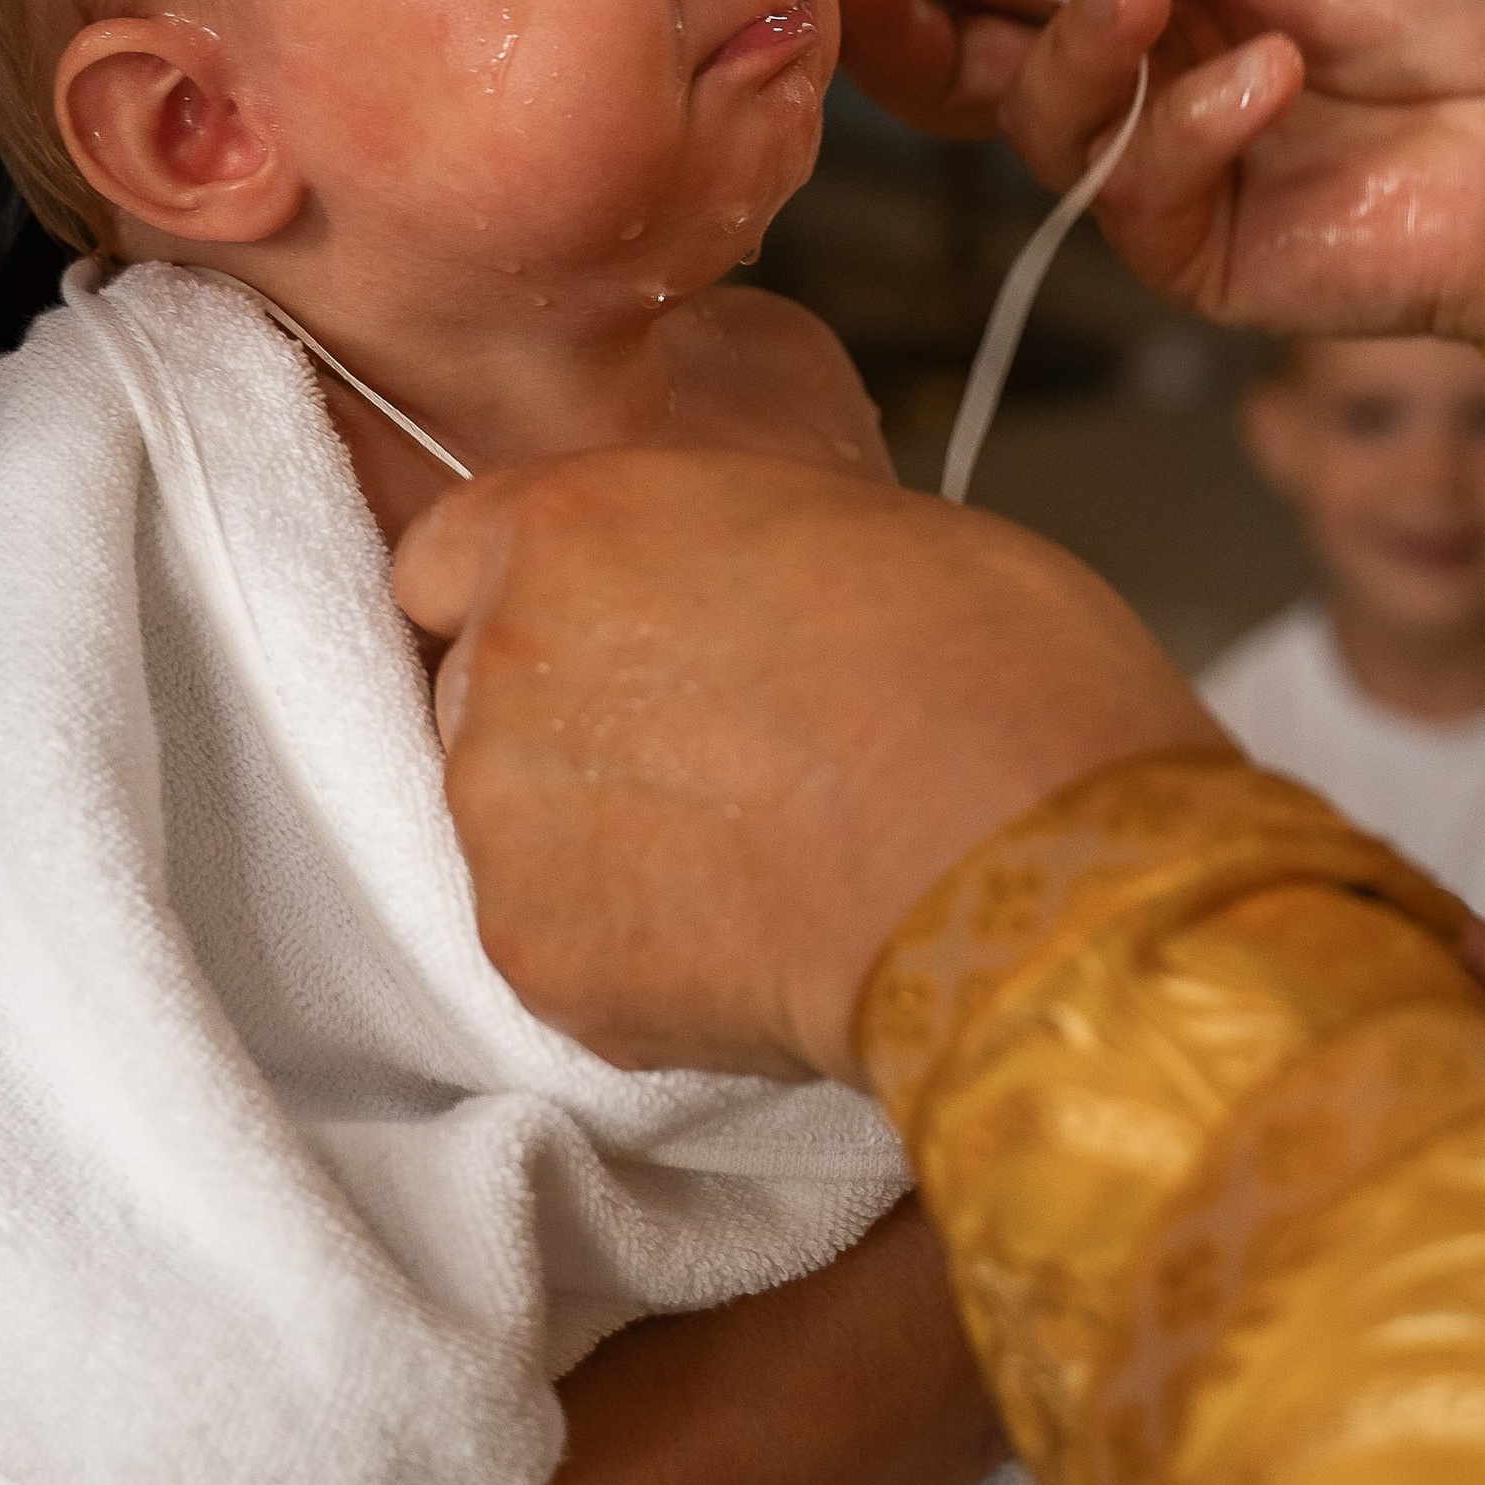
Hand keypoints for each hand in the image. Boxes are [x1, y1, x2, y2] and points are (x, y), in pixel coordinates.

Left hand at [395, 449, 1225, 1081]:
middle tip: (715, 757)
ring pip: (512, 825)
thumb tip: (733, 590)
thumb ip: (726, 550)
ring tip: (752, 855)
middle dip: (574, 723)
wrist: (1035, 875)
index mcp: (571, 528)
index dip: (532, 599)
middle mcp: (503, 664)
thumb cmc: (999, 680)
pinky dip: (631, 946)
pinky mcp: (537, 959)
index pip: (449, 559)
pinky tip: (749, 932)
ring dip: (598, 838)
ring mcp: (504, 823)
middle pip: (475, 695)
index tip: (604, 635)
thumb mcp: (860, 525)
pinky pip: (559, 940)